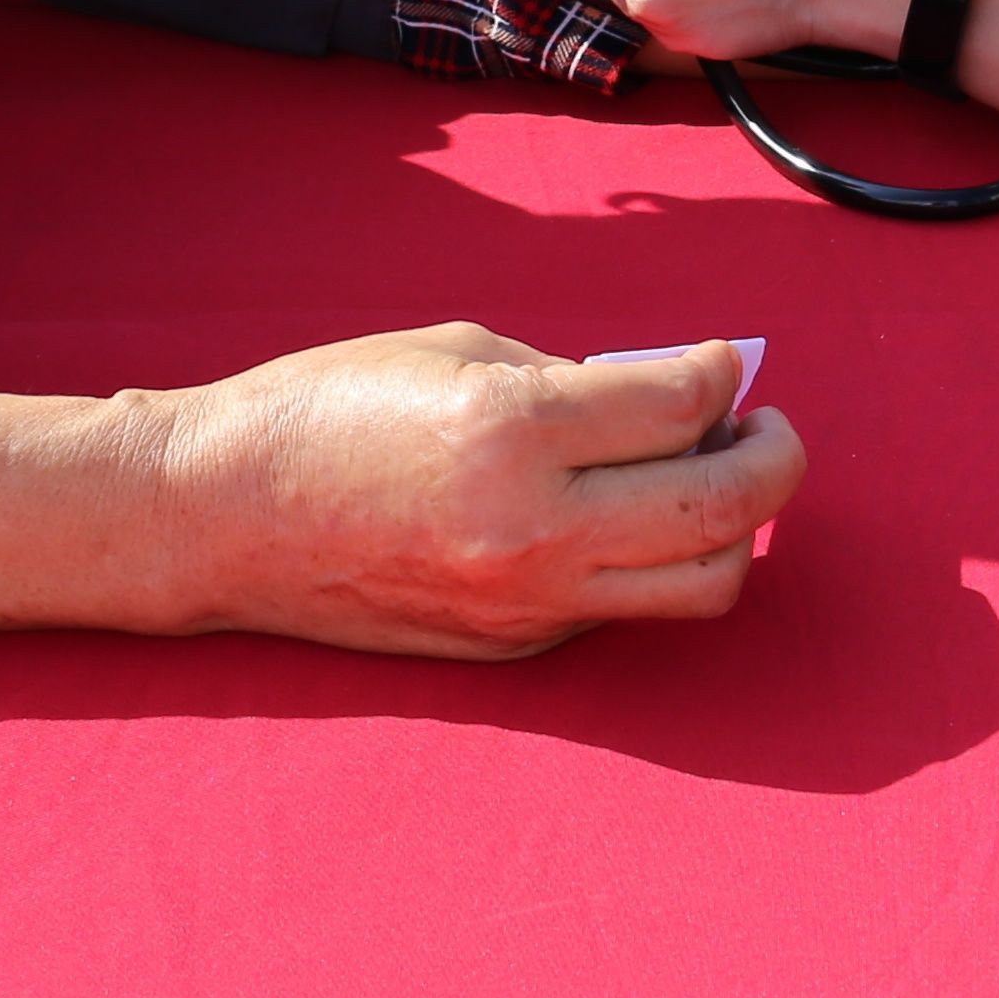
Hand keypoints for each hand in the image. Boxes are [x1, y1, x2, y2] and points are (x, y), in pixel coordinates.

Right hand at [150, 326, 798, 654]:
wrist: (223, 517)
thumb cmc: (327, 408)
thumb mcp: (457, 351)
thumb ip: (577, 375)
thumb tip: (676, 394)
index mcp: (513, 430)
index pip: (683, 406)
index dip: (723, 373)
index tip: (721, 362)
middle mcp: (534, 528)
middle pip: (727, 507)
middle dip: (774, 455)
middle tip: (766, 426)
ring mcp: (528, 601)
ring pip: (703, 583)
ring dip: (738, 527)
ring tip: (716, 478)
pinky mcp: (515, 646)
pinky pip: (625, 606)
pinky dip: (650, 559)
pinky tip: (626, 515)